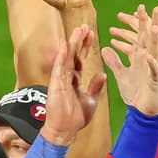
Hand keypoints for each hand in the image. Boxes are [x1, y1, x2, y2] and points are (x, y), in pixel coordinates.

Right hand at [42, 24, 104, 144]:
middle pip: (74, 55)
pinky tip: (66, 45)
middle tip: (85, 26)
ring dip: (72, 44)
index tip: (92, 34)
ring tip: (78, 30)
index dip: (86, 47)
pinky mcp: (55, 85)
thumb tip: (103, 74)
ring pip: (67, 58)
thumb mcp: (91, 100)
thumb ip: (96, 87)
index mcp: (75, 80)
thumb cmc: (75, 118)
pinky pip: (59, 68)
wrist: (65, 131)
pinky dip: (63, 56)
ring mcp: (60, 80)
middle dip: (80, 41)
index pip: (81, 59)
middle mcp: (67, 78)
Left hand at [101, 5, 157, 116]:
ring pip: (155, 51)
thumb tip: (105, 48)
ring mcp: (154, 70)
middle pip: (148, 38)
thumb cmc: (136, 93)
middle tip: (145, 7)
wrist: (144, 111)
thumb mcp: (122, 75)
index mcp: (140, 58)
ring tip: (154, 26)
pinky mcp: (155, 82)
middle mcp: (148, 61)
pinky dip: (152, 65)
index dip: (136, 24)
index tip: (131, 11)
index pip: (138, 36)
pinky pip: (154, 72)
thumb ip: (114, 61)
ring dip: (154, 39)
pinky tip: (149, 57)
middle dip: (147, 23)